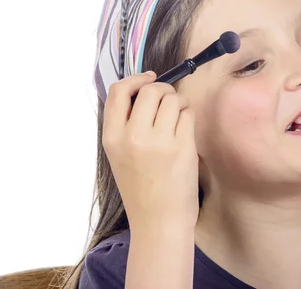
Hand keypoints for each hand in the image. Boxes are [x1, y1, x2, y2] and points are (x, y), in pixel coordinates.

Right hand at [102, 71, 199, 230]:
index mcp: (111, 138)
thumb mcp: (119, 156)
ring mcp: (158, 141)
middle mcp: (132, 137)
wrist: (158, 221)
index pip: (117, 92)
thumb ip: (126, 125)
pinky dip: (188, 117)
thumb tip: (143, 91)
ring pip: (173, 99)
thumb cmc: (141, 188)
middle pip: (150, 90)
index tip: (149, 78)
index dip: (135, 79)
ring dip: (179, 103)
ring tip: (178, 120)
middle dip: (163, 90)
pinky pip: (188, 114)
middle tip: (169, 101)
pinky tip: (185, 132)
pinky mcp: (182, 147)